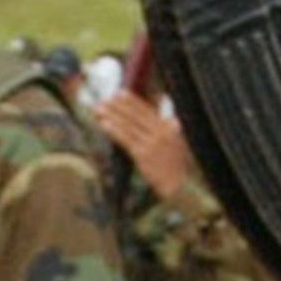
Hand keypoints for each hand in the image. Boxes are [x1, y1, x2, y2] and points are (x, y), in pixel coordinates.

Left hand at [93, 85, 202, 205]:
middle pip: (135, 114)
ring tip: (99, 109)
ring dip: (112, 115)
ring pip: (128, 125)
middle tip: (104, 98)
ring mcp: (152, 143)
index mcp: (169, 126)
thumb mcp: (178, 140)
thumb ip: (169, 123)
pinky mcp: (143, 155)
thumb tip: (163, 101)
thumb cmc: (177, 165)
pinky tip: (104, 123)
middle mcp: (161, 132)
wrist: (181, 186)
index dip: (132, 101)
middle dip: (118, 106)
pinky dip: (114, 130)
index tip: (120, 93)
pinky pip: (126, 139)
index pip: (147, 109)